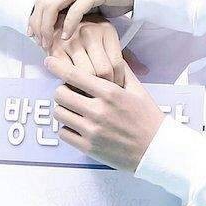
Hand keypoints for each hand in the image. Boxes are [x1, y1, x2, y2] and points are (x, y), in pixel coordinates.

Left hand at [28, 0, 135, 50]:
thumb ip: (75, 4)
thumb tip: (60, 22)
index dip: (34, 18)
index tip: (34, 36)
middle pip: (42, 1)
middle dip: (37, 25)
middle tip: (40, 44)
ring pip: (53, 4)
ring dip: (48, 26)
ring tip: (50, 43)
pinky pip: (75, 10)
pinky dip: (68, 25)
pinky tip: (67, 38)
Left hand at [45, 54, 163, 170]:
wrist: (156, 150)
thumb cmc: (149, 119)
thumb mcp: (138, 91)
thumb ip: (122, 72)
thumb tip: (112, 55)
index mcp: (110, 93)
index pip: (75, 76)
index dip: (58, 67)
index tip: (49, 62)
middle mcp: (99, 111)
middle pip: (60, 94)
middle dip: (62, 91)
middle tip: (70, 94)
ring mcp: (92, 131)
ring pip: (59, 114)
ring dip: (64, 110)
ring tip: (74, 111)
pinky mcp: (89, 148)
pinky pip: (64, 133)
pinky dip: (68, 129)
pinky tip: (79, 128)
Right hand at [49, 14, 124, 86]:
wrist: (54, 21)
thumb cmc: (82, 34)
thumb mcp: (102, 37)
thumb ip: (112, 54)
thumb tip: (123, 83)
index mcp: (106, 29)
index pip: (117, 64)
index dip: (118, 81)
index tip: (115, 88)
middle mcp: (89, 32)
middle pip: (103, 71)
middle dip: (104, 87)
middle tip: (103, 94)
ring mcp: (72, 40)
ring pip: (86, 75)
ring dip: (89, 88)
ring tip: (90, 92)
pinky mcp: (55, 50)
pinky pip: (68, 75)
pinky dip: (73, 85)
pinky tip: (75, 86)